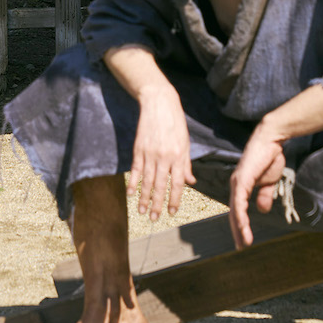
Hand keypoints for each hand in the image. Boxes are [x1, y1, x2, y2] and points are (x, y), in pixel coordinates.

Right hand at [130, 86, 195, 220]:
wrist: (159, 103)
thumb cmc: (175, 123)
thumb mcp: (186, 142)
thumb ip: (186, 164)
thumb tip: (191, 182)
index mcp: (179, 156)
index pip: (177, 183)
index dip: (175, 199)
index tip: (172, 212)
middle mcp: (164, 156)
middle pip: (160, 186)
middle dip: (157, 204)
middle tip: (155, 218)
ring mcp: (150, 153)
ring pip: (146, 181)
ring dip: (144, 198)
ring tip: (142, 212)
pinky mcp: (138, 148)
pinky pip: (135, 169)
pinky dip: (133, 182)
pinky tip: (132, 194)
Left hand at [229, 119, 287, 247]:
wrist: (271, 140)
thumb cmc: (269, 157)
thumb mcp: (269, 182)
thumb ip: (264, 195)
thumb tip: (261, 209)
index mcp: (241, 186)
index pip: (238, 210)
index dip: (240, 225)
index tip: (244, 240)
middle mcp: (236, 185)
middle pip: (234, 213)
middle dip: (237, 231)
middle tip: (240, 247)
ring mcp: (237, 182)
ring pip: (235, 210)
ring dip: (239, 228)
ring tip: (244, 242)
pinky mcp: (242, 179)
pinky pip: (240, 202)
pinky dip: (241, 215)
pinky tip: (244, 227)